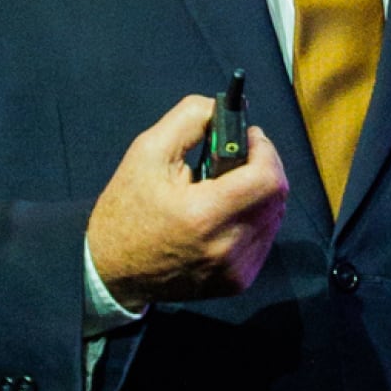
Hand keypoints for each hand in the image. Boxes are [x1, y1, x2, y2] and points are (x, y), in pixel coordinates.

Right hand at [88, 94, 289, 311]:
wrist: (112, 272)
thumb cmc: (127, 210)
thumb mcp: (147, 151)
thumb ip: (190, 119)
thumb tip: (226, 107)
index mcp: (203, 216)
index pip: (268, 178)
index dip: (265, 150)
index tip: (248, 137)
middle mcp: (226, 248)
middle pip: (277, 196)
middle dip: (264, 167)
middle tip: (236, 158)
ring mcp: (235, 271)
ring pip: (275, 216)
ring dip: (260, 193)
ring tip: (225, 187)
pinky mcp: (238, 283)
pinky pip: (264, 238)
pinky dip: (253, 218)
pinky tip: (226, 213)